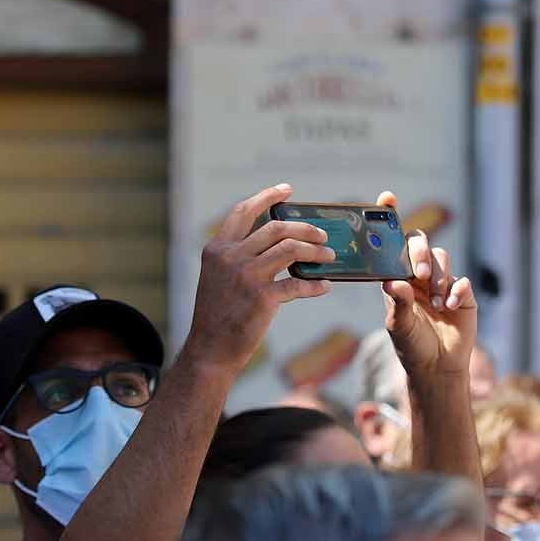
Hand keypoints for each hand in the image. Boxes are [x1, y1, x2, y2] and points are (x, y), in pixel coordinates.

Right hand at [184, 184, 332, 374]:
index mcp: (217, 249)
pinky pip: (298, 284)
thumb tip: (279, 241)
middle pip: (276, 227)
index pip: (244, 211)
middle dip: (305, 227)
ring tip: (329, 256)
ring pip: (291, 249)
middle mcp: (230, 257)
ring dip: (316, 250)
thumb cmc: (218, 314)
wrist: (210, 350)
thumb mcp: (217, 277)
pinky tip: (324, 286)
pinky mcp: (262, 298)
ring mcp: (246, 276)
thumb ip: (238, 256)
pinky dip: (315, 284)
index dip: (267, 197)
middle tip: (321, 233)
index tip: (287, 190)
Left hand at [378, 191, 476, 381]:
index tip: (387, 198)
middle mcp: (418, 275)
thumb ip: (398, 303)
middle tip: (420, 275)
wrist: (436, 368)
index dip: (390, 218)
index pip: (392, 242)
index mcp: (397, 277)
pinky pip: (462, 281)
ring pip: (442, 257)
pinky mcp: (462, 294)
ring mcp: (442, 282)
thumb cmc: (411, 346)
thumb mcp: (399, 326)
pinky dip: (456, 291)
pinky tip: (449, 308)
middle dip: (419, 252)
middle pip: (420, 242)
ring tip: (436, 304)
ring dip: (439, 278)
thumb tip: (393, 282)